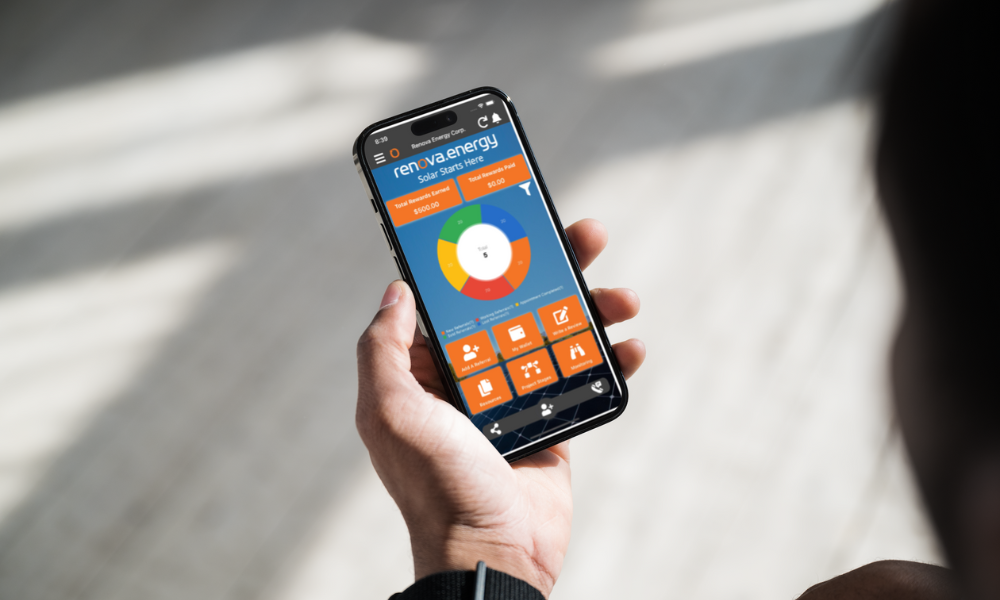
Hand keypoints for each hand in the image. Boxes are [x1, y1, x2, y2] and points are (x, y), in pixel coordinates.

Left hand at [356, 219, 644, 596]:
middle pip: (518, 305)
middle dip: (554, 268)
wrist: (493, 552)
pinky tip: (631, 345)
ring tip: (623, 297)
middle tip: (586, 235)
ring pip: (558, 334)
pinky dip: (611, 358)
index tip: (513, 222)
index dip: (485, 258)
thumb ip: (384, 349)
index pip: (459, 298)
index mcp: (429, 370)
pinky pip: (584, 378)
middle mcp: (472, 377)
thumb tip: (396, 291)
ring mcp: (515, 398)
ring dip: (593, 308)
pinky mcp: (553, 422)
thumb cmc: (437, 485)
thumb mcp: (392, 412)